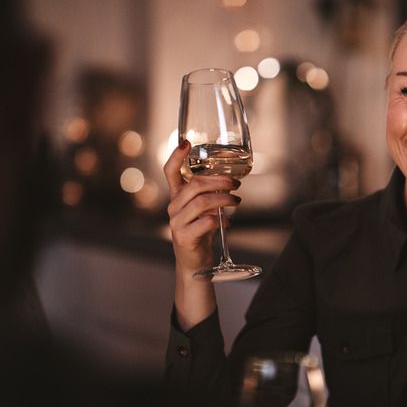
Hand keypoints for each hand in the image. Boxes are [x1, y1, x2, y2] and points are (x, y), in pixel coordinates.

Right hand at [164, 141, 240, 328]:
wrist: (194, 263)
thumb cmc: (201, 232)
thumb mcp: (205, 210)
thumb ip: (212, 195)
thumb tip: (231, 181)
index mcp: (177, 197)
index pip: (170, 172)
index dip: (176, 156)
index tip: (187, 143)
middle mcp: (173, 207)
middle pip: (194, 186)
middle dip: (219, 181)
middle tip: (236, 184)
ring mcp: (177, 223)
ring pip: (201, 202)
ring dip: (223, 199)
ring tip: (236, 201)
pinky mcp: (184, 237)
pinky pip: (205, 222)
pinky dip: (221, 219)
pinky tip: (228, 221)